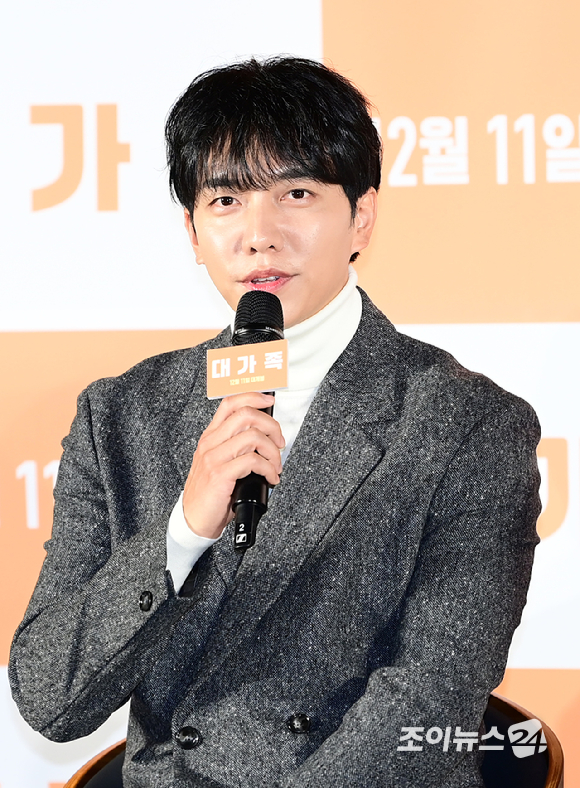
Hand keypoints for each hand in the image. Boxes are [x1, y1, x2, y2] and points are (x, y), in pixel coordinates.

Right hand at [182, 392, 284, 539]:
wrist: (194, 520)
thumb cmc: (210, 494)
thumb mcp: (220, 463)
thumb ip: (236, 447)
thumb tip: (266, 438)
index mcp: (210, 437)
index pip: (230, 403)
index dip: (253, 396)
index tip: (269, 401)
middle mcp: (210, 443)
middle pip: (246, 414)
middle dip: (271, 426)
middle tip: (279, 442)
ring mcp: (213, 458)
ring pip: (252, 436)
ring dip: (273, 451)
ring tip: (275, 465)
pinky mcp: (219, 474)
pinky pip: (253, 461)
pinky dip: (269, 469)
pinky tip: (271, 478)